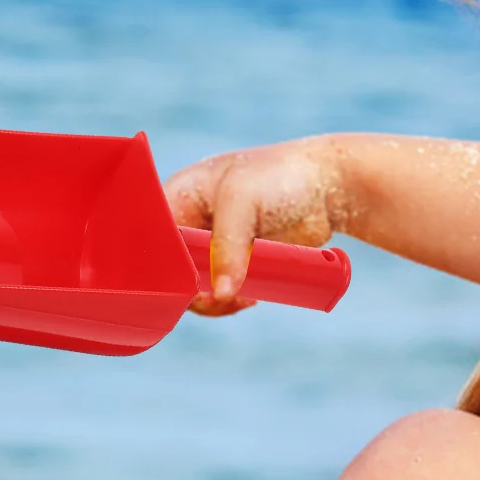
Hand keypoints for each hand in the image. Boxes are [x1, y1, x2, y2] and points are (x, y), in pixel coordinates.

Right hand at [164, 136, 343, 314]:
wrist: (328, 187)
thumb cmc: (281, 177)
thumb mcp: (243, 200)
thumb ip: (226, 245)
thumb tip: (220, 293)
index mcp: (179, 195)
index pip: (151, 236)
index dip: (157, 263)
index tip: (181, 284)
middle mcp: (190, 223)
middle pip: (168, 269)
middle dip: (188, 288)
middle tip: (214, 296)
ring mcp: (212, 248)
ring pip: (194, 289)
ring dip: (213, 300)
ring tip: (241, 296)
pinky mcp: (236, 265)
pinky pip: (220, 295)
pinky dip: (231, 302)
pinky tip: (250, 296)